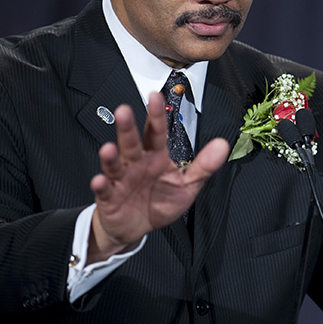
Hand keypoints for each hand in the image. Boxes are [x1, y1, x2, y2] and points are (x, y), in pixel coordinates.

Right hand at [87, 91, 228, 262]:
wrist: (137, 226)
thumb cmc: (160, 201)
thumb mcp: (188, 185)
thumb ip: (204, 165)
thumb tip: (222, 145)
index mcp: (156, 157)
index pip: (157, 132)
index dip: (156, 115)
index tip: (155, 97)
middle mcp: (137, 163)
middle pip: (132, 142)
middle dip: (128, 127)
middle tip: (124, 110)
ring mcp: (121, 179)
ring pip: (115, 163)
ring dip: (110, 155)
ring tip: (108, 148)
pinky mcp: (110, 197)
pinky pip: (105, 190)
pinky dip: (101, 185)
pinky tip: (99, 180)